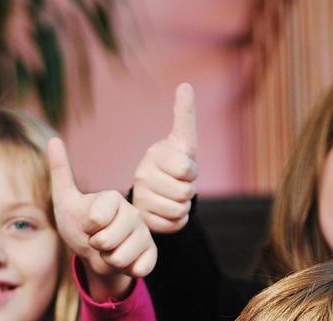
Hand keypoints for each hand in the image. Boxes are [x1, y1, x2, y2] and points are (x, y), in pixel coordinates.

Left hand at [48, 137, 155, 300]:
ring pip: (121, 257)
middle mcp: (133, 212)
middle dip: (96, 247)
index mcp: (113, 198)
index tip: (87, 224)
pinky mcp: (152, 253)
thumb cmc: (78, 226)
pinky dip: (127, 270)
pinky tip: (125, 261)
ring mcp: (144, 233)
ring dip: (108, 260)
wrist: (92, 255)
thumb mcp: (65, 200)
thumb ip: (61, 172)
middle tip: (97, 240)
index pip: (97, 218)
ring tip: (109, 251)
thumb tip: (53, 139)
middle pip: (108, 240)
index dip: (88, 228)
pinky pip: (140, 268)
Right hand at [132, 83, 197, 233]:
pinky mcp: (143, 218)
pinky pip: (173, 224)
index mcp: (155, 154)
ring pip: (179, 210)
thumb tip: (185, 85)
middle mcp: (142, 174)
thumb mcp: (183, 141)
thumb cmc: (175, 163)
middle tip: (180, 185)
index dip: (192, 172)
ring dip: (184, 206)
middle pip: (185, 192)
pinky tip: (168, 211)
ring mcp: (141, 197)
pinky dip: (177, 221)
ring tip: (174, 197)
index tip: (184, 168)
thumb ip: (184, 116)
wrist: (158, 192)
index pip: (187, 169)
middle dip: (189, 191)